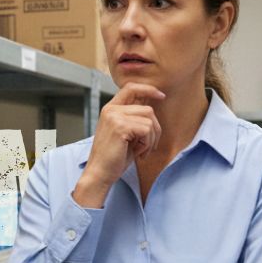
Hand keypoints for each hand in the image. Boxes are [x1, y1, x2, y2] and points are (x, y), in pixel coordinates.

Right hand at [73, 83, 164, 207]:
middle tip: (147, 146)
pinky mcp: (120, 127)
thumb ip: (135, 118)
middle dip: (155, 129)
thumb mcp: (126, 133)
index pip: (131, 88)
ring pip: (149, 120)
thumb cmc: (113, 158)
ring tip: (141, 151)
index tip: (161, 96)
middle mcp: (111, 110)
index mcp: (110, 110)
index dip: (148, 89)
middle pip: (147, 109)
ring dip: (151, 138)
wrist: (100, 174)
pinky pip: (147, 129)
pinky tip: (138, 153)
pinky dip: (147, 144)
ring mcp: (114, 117)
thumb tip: (153, 104)